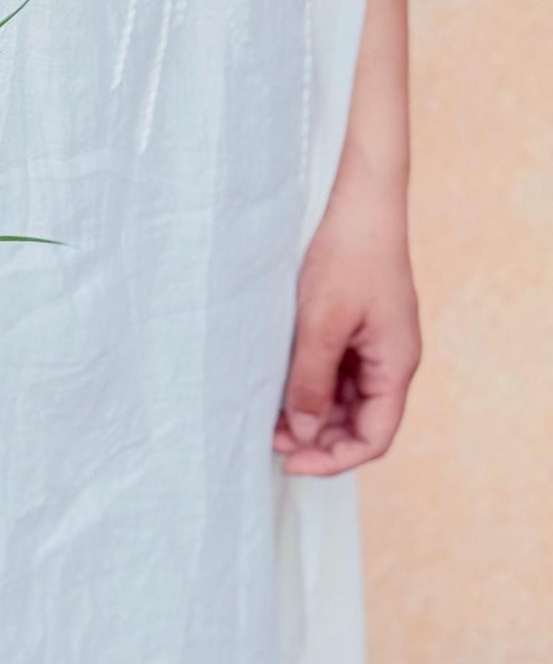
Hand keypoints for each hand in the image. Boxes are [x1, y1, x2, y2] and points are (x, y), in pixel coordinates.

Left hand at [276, 174, 420, 475]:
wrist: (356, 201)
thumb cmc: (347, 255)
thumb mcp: (322, 322)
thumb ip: (314, 379)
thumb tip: (306, 431)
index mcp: (396, 365)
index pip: (374, 437)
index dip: (334, 458)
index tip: (291, 462)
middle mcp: (389, 361)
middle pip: (359, 423)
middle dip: (317, 439)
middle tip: (269, 439)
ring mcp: (372, 345)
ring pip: (343, 400)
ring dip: (310, 414)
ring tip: (267, 417)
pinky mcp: (353, 328)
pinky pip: (334, 372)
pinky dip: (309, 385)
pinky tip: (277, 385)